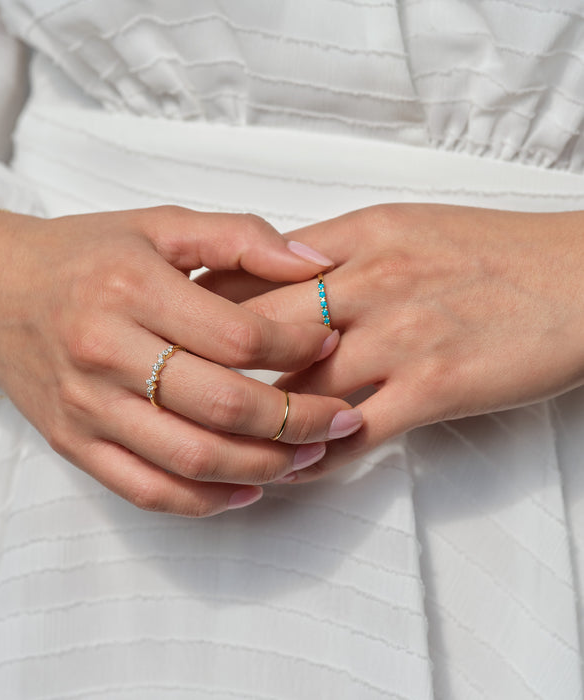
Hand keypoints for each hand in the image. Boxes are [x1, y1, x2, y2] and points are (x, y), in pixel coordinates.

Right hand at [0, 197, 361, 514]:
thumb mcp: (158, 224)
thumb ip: (240, 236)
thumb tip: (316, 264)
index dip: (297, 344)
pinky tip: (247, 490)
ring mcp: (86, 408)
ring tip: (310, 456)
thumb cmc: (84, 255)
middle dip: (297, 419)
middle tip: (341, 416)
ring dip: (264, 467)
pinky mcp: (74, 444)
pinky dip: (204, 501)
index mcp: (130, 290)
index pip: (236, 336)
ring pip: (190, 459)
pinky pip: (146, 491)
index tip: (330, 339)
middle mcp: (104, 353)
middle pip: (221, 407)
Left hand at [201, 203, 583, 481]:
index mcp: (357, 237)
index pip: (249, 270)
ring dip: (256, 421)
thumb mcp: (401, 227)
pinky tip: (291, 469)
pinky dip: (315, 456)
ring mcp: (400, 337)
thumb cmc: (488, 251)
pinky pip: (354, 433)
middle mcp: (370, 282)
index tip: (173, 333)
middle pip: (258, 327)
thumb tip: (271, 278)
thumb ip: (332, 252)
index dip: (200, 306)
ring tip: (222, 442)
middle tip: (171, 394)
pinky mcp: (434, 388)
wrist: (579, 277)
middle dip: (208, 364)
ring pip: (297, 386)